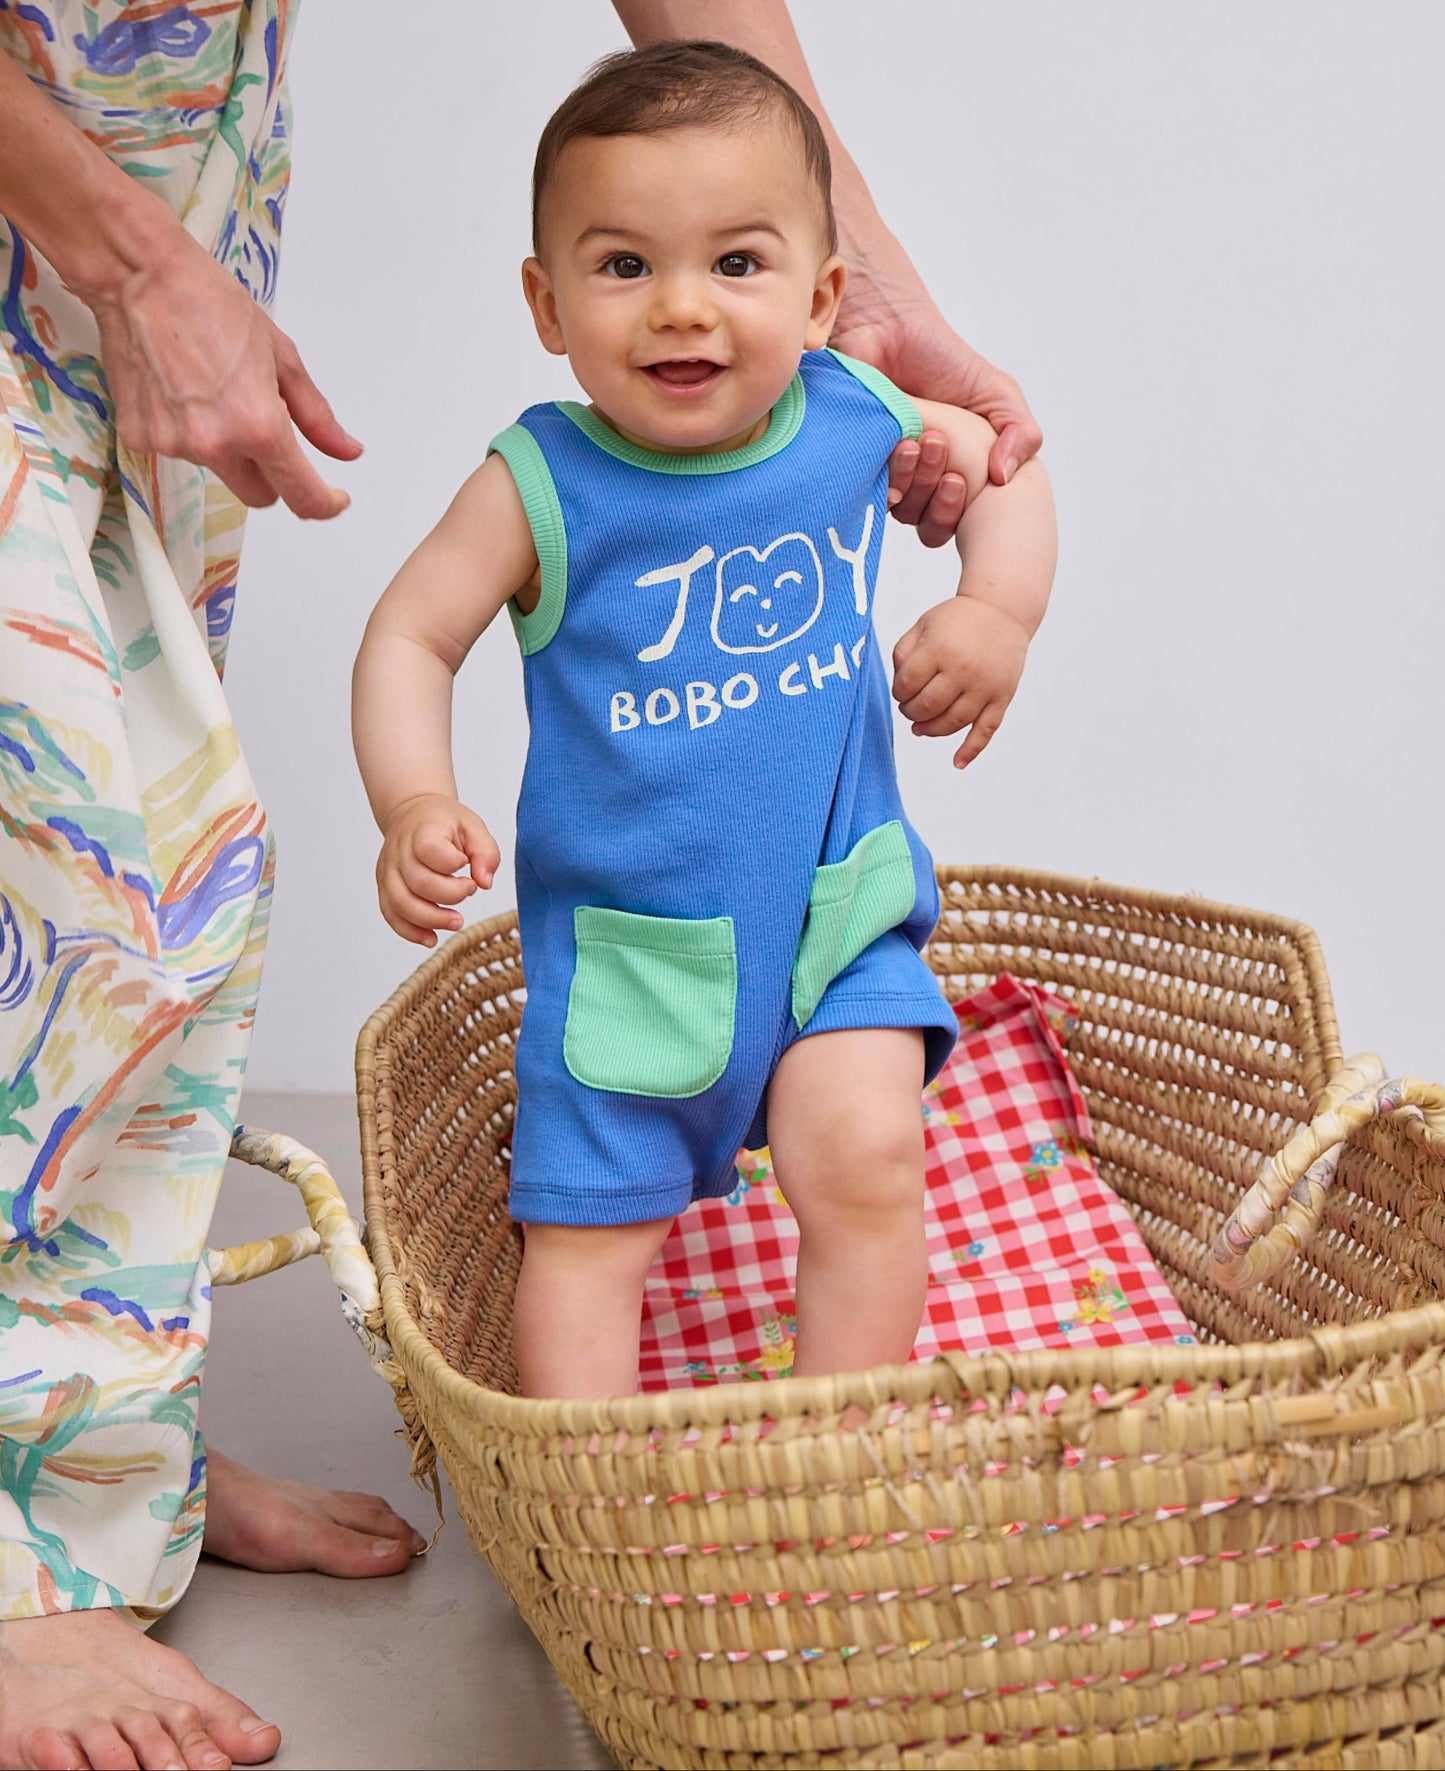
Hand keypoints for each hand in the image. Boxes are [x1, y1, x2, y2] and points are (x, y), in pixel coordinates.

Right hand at [87, 228, 361, 518]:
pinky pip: (178, 452)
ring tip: (210, 389)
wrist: (139, 277)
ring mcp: (173, 445)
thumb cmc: (210, 304)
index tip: (332, 498)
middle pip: (259, 495)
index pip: (302, 497)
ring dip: (224, 445)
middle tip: (265, 429)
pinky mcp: (140, 439)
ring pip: (218, 469)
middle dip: (271, 474)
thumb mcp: (282, 356)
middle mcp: (215, 445)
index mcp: (258, 426)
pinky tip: (179, 390)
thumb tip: (346, 450)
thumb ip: (316, 415)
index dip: (324, 504)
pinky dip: (186, 431)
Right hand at [375, 795, 499, 946]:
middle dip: (450, 896)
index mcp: (422, 830)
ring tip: (456, 922)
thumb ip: (485, 852)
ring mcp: (388, 871)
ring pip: (400, 903)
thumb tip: (485, 883)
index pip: (430, 850)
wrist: (412, 814)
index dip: (453, 864)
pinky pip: (391, 914)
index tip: (467, 865)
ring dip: (430, 920)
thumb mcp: (473, 826)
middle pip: (418, 883)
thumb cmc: (444, 822)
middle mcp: (400, 851)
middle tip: (469, 891)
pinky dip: (410, 931)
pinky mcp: (384, 887)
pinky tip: (430, 938)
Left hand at [834, 287, 1041, 545]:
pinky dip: (887, 474)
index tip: (960, 479)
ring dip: (915, 479)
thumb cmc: (943, 361)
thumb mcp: (997, 393)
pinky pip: (866, 491)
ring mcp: (883, 474)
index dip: (955, 514)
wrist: (889, 327)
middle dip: (938, 497)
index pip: (951, 523)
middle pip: (927, 524)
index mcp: (949, 477)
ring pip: (899, 510)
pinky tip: (897, 444)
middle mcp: (916, 483)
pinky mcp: (852, 460)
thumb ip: (1021, 431)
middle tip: (939, 448)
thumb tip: (1006, 477)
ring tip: (920, 439)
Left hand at [891, 597, 1029, 768]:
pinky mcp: (1002, 697)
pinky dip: (971, 750)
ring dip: (931, 730)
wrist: (1002, 611)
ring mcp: (985, 686)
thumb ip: (903, 654)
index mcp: (939, 649)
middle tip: (909, 709)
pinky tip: (957, 763)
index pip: (907, 685)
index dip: (898, 693)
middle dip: (911, 713)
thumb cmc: (957, 620)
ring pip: (952, 723)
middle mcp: (963, 669)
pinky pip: (986, 730)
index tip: (901, 691)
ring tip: (920, 728)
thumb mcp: (923, 625)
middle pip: (927, 707)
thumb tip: (898, 689)